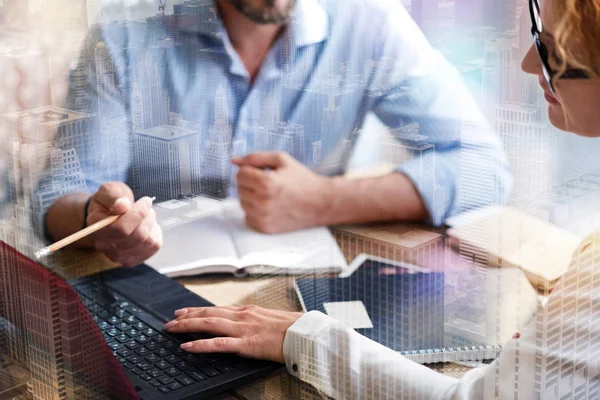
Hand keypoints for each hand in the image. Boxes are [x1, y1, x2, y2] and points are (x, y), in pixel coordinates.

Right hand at [87, 182, 162, 266]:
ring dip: (152, 224)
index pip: (122, 228)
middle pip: (138, 236)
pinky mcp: (132, 259)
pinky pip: (154, 247)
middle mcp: (105, 246)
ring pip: (148, 242)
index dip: (138, 213)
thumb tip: (122, 205)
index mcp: (96, 227)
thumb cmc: (110, 202)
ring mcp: (118, 256)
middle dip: (147, 217)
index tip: (145, 200)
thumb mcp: (109, 190)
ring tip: (145, 215)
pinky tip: (147, 227)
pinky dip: (155, 233)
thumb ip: (113, 196)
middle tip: (146, 206)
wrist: (108, 216)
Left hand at [164, 305, 302, 362]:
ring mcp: (243, 329)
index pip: (216, 308)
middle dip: (186, 317)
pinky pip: (219, 344)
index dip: (197, 310)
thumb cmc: (292, 328)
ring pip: (209, 324)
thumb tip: (241, 322)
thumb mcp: (269, 319)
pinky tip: (187, 346)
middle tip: (170, 321)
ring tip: (172, 329)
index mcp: (247, 311)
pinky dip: (200, 344)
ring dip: (187, 326)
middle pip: (208, 313)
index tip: (183, 312)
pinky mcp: (247, 344)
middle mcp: (242, 316)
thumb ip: (253, 320)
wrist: (305, 333)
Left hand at [232, 152, 331, 232]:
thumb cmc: (301, 179)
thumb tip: (233, 161)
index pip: (240, 174)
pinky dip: (256, 211)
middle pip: (239, 188)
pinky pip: (248, 216)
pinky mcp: (265, 228)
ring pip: (242, 202)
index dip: (252, 170)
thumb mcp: (281, 160)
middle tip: (270, 184)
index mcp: (266, 183)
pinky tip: (271, 207)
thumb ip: (255, 157)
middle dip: (251, 183)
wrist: (320, 203)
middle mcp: (262, 202)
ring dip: (252, 197)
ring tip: (271, 195)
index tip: (264, 172)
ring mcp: (263, 217)